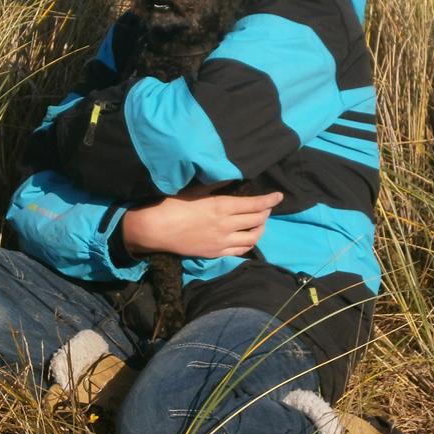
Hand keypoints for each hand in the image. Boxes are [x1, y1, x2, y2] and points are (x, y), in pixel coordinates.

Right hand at [121, 185, 282, 258]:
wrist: (155, 229)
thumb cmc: (171, 204)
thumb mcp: (194, 190)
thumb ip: (214, 187)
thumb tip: (229, 180)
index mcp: (221, 206)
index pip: (254, 204)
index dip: (269, 200)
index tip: (278, 196)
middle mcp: (226, 225)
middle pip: (257, 220)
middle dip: (266, 213)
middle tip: (267, 207)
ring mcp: (221, 241)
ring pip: (252, 238)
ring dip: (260, 229)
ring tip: (260, 223)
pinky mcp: (215, 252)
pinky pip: (239, 250)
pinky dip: (248, 243)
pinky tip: (247, 238)